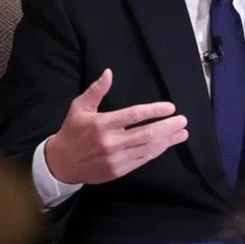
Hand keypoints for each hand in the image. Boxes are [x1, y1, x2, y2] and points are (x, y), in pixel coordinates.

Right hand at [44, 69, 188, 183]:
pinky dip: (156, 152)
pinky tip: (166, 144)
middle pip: (146, 134)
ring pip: (148, 149)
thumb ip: (96, 90)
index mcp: (102, 124)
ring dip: (167, 141)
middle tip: (183, 121)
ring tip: (182, 133)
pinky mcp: (118, 171)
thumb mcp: (79, 107)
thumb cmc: (72, 131)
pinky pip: (142, 160)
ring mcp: (116, 159)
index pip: (134, 115)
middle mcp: (111, 142)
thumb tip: (109, 72)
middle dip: (168, 127)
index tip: (170, 107)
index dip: (155, 111)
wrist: (61, 163)